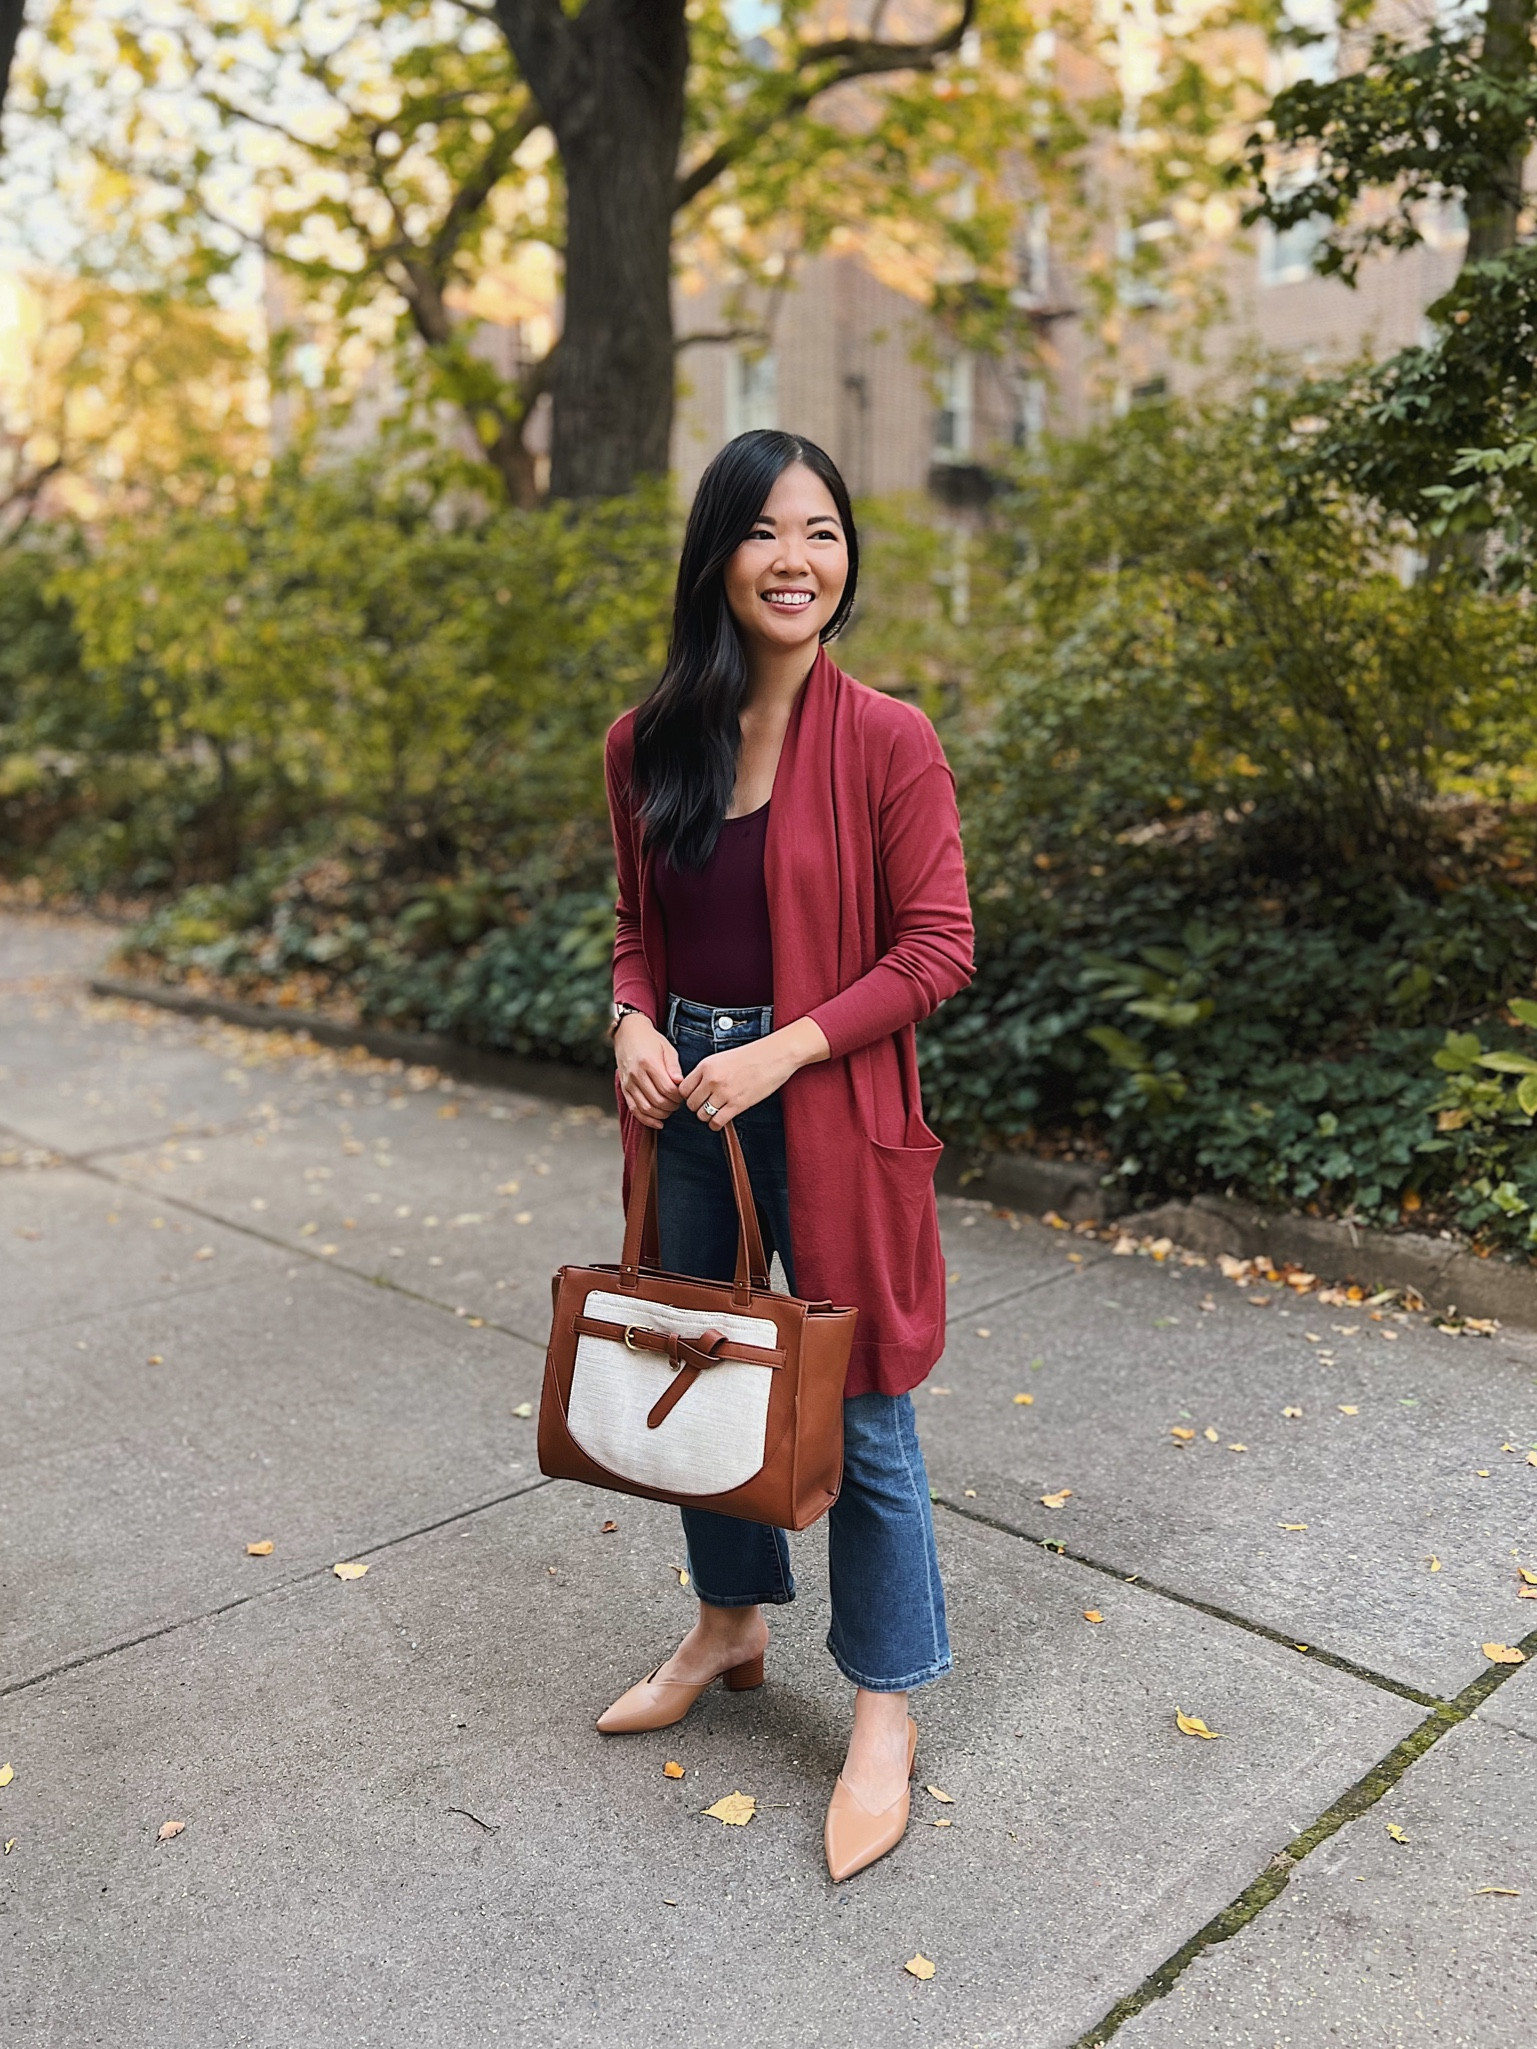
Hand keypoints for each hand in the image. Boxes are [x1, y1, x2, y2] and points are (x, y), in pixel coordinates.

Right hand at [614, 1012, 683, 1128]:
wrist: (628, 1033)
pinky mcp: (624, 1089)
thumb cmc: (651, 1041)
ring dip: (661, 1114)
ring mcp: (628, 1083)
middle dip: (672, 1106)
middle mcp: (636, 1074)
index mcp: (649, 1063)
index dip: (679, 1097)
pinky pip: (635, 1110)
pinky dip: (647, 1120)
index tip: (684, 1095)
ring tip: (670, 1110)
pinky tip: (658, 1123)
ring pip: (646, 1108)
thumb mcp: (667, 1049)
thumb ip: (674, 1068)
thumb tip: (681, 1084)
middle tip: (678, 1104)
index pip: (667, 1089)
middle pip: (658, 1101)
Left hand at [681, 1018, 829, 1128]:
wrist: (776, 1055)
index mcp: (706, 1065)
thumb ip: (707, 1072)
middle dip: (697, 1107)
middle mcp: (712, 1079)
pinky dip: (715, 1124)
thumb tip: (697, 1088)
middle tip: (705, 1106)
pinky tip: (720, 1121)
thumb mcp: (722, 1058)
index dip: (688, 1095)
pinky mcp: (738, 1104)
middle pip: (691, 1104)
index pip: (683, 1088)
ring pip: (702, 1115)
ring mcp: (724, 1093)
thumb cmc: (753, 1055)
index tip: (695, 1097)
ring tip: (714, 1113)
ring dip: (706, 1116)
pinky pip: (716, 1122)